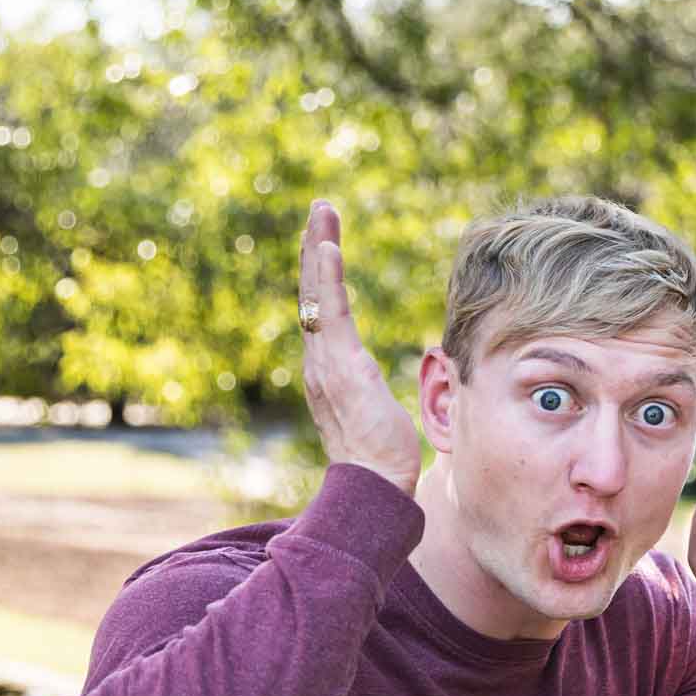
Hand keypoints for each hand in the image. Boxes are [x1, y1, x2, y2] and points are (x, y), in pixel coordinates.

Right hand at [298, 201, 420, 496]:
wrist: (374, 487)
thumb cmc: (383, 457)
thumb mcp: (377, 409)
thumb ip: (372, 389)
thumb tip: (379, 383)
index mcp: (329, 369)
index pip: (323, 311)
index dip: (322, 275)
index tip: (325, 241)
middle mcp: (319, 362)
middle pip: (312, 293)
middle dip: (314, 248)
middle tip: (320, 209)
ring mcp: (326, 363)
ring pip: (316, 294)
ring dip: (317, 248)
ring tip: (321, 211)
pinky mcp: (341, 366)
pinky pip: (329, 313)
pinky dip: (325, 277)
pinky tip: (326, 246)